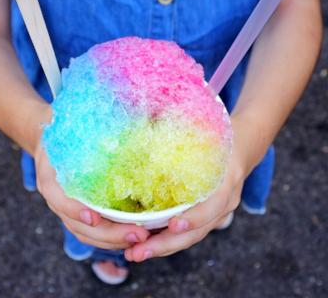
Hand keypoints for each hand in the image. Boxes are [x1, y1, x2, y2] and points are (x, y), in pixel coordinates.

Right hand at [34, 106, 149, 249]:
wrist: (49, 136)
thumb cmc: (62, 126)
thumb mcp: (67, 120)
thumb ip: (84, 121)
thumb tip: (127, 109)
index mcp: (50, 176)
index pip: (58, 198)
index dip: (74, 209)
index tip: (95, 216)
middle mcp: (57, 197)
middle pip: (78, 224)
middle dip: (108, 233)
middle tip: (138, 234)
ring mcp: (68, 207)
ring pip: (87, 233)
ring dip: (114, 240)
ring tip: (143, 237)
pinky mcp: (80, 210)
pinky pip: (94, 230)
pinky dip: (113, 236)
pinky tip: (137, 233)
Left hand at [124, 116, 252, 261]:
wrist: (243, 145)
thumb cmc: (222, 136)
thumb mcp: (211, 131)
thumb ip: (187, 132)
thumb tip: (150, 122)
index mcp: (228, 179)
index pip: (214, 204)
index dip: (194, 217)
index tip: (172, 225)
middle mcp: (225, 201)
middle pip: (198, 231)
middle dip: (166, 244)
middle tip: (137, 253)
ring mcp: (219, 212)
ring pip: (191, 237)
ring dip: (162, 247)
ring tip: (134, 254)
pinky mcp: (208, 215)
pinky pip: (189, 232)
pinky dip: (168, 240)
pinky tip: (146, 242)